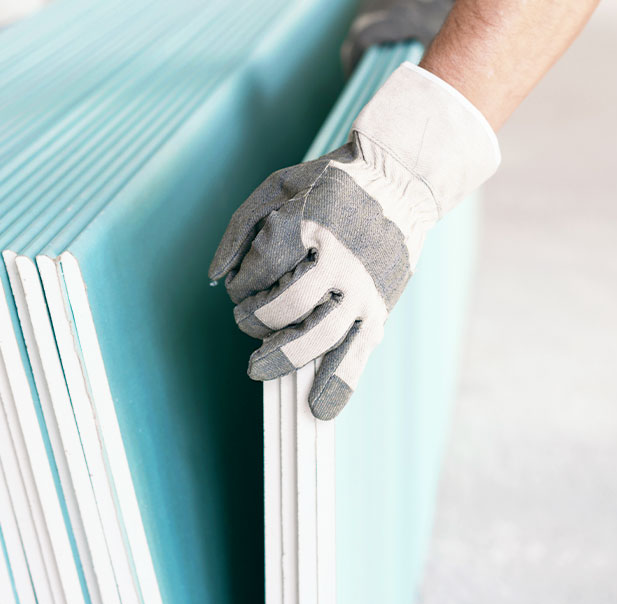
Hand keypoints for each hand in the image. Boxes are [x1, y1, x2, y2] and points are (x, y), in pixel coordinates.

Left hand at [209, 62, 499, 419]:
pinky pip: (358, 353)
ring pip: (317, 336)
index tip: (242, 285)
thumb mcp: (278, 186)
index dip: (240, 284)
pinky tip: (318, 410)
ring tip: (257, 367)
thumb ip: (241, 227)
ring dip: (281, 357)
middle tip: (247, 319)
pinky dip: (338, 385)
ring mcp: (363, 287)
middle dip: (252, 320)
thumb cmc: (330, 185)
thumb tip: (214, 276)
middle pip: (283, 308)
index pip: (258, 271)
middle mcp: (338, 259)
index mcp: (309, 224)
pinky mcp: (380, 307)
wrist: (402, 181)